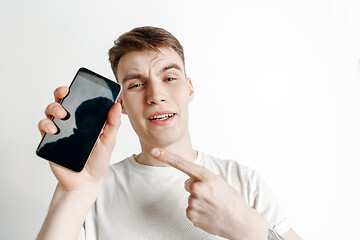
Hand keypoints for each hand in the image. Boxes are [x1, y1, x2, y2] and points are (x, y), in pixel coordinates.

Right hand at [38, 86, 120, 191]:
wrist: (85, 182)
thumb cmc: (97, 162)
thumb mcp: (109, 141)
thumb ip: (113, 124)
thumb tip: (116, 104)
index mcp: (86, 120)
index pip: (79, 100)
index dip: (77, 90)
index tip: (78, 84)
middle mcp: (71, 123)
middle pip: (62, 101)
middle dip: (60, 93)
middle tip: (65, 94)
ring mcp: (60, 131)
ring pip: (50, 112)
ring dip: (53, 108)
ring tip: (62, 115)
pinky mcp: (50, 142)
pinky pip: (43, 128)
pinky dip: (45, 125)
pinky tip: (54, 129)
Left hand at [151, 148, 269, 239]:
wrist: (239, 221)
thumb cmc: (231, 200)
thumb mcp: (219, 182)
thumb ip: (203, 179)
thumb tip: (188, 183)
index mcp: (207, 177)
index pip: (183, 164)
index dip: (167, 157)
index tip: (154, 151)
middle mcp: (198, 188)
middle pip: (187, 184)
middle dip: (197, 189)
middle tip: (212, 196)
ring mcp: (194, 202)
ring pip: (190, 198)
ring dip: (199, 202)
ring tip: (212, 206)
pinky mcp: (191, 215)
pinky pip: (190, 210)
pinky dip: (198, 212)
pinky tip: (208, 214)